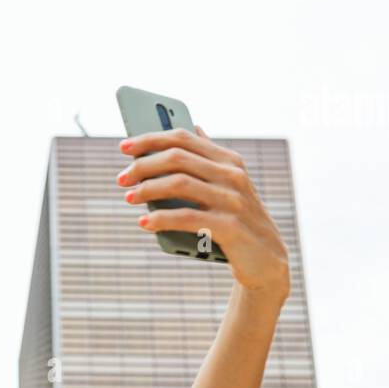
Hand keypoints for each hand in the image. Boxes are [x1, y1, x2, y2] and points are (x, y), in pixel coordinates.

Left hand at [117, 126, 289, 300]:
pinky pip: (186, 217)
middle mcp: (232, 175)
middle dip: (143, 166)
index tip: (124, 147)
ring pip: (179, 184)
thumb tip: (194, 127)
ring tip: (129, 198)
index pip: (183, 138)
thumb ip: (210, 159)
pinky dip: (160, 219)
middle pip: (177, 158)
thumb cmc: (238, 220)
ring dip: (147, 190)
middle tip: (121, 179)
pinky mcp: (230, 227)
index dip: (150, 139)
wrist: (267, 260)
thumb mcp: (228, 185)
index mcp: (228, 160)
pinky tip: (144, 223)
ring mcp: (233, 200)